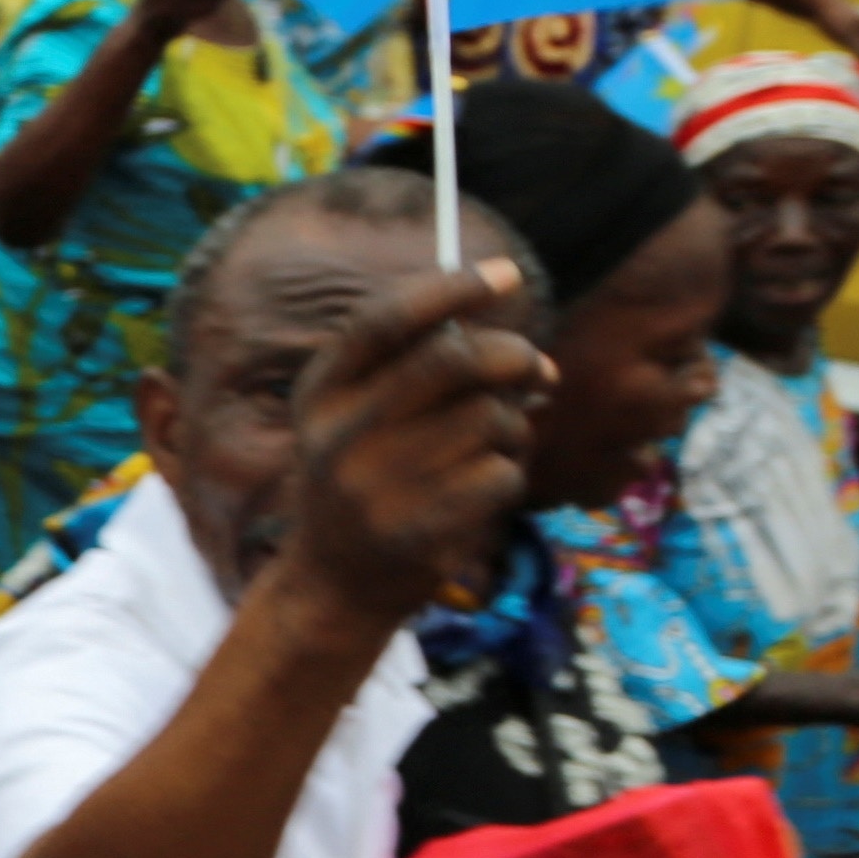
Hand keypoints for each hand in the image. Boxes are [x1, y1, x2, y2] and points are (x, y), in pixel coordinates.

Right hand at [282, 263, 548, 636]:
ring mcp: (375, 486)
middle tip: (538, 371)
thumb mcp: (355, 416)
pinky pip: (501, 473)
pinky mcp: (416, 530)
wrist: (334, 585)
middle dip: (513, 355)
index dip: (450, 288)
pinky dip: (507, 474)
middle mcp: (338, 435)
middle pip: (454, 358)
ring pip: (490, 417)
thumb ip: (410, 367)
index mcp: (320, 393)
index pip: (385, 320)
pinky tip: (480, 492)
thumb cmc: (364, 479)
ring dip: (514, 426)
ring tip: (496, 446)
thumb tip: (512, 334)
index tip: (505, 273)